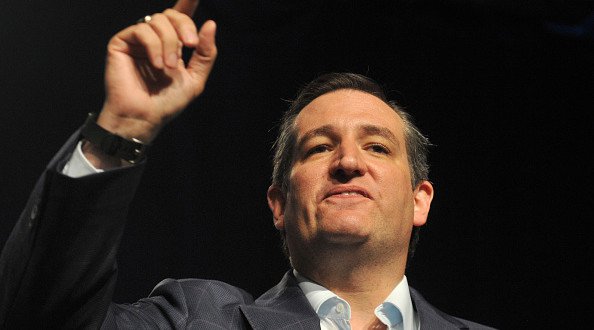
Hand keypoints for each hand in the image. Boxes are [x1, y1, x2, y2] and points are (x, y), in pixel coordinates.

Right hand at [98, 0, 216, 144]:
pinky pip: (142, 30)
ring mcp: (137, 40)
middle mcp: (155, 39)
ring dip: (170, 43)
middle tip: (191, 45)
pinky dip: (154, 46)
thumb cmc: (167, 103)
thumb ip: (206, 53)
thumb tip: (210, 23)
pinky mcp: (121, 42)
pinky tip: (157, 64)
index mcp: (172, 45)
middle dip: (185, 26)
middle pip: (171, 15)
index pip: (181, 17)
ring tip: (169, 67)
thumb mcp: (195, 78)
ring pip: (158, 21)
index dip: (188, 2)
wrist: (144, 117)